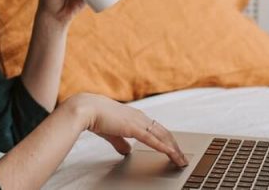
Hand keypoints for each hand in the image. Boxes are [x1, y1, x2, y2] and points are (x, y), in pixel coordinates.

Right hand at [63, 93, 188, 166]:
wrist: (86, 108)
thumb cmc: (96, 117)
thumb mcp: (112, 132)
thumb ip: (121, 142)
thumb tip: (127, 151)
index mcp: (136, 117)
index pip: (157, 130)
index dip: (167, 141)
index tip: (174, 151)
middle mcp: (141, 117)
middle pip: (164, 133)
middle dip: (175, 147)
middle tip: (182, 159)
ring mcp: (138, 121)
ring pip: (162, 136)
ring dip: (173, 149)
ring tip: (180, 161)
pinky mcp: (134, 127)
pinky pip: (152, 139)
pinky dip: (163, 147)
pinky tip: (171, 154)